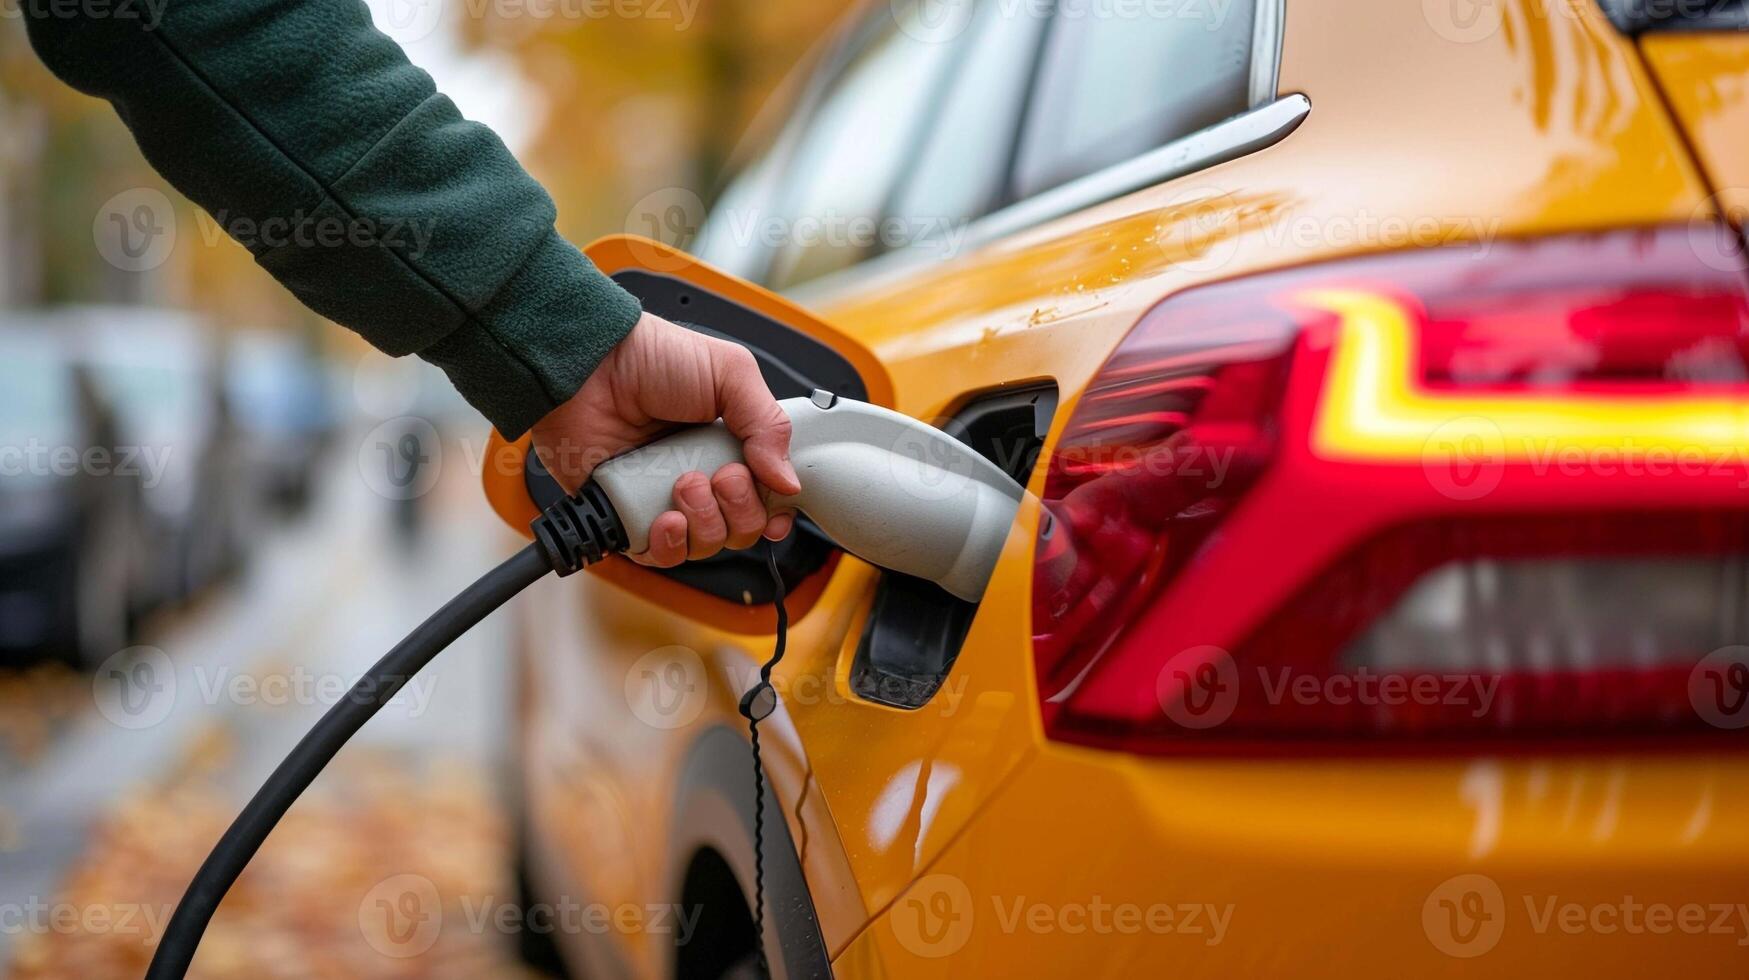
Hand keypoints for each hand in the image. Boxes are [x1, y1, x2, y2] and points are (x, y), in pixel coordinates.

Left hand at [530, 312, 799, 566]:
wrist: (589, 366)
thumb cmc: (651, 357)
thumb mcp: (730, 372)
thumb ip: (769, 425)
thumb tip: (788, 481)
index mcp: (731, 445)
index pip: (768, 497)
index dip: (776, 509)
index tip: (776, 503)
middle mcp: (702, 476)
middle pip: (744, 528)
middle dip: (740, 508)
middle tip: (720, 474)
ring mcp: (665, 499)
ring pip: (706, 545)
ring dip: (706, 522)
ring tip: (684, 483)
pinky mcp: (628, 516)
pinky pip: (659, 555)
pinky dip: (669, 544)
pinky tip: (667, 516)